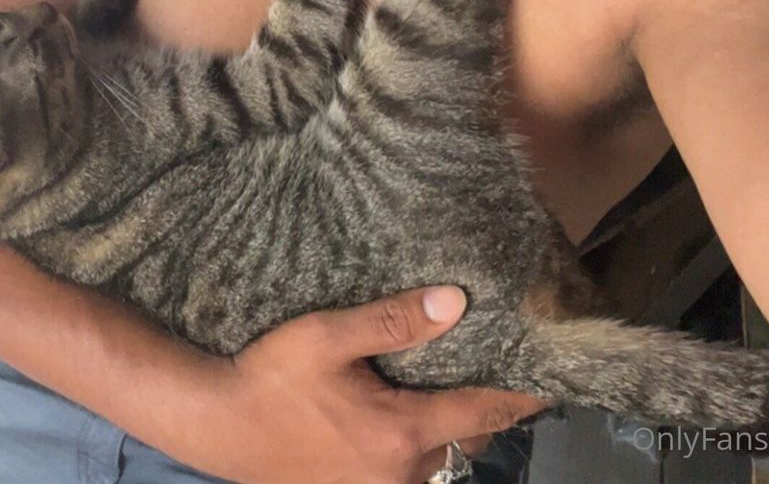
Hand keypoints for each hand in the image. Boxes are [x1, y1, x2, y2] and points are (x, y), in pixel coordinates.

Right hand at [187, 286, 548, 483]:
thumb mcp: (326, 338)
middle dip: (488, 407)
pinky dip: (425, 442)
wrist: (215, 425)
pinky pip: (413, 468)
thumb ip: (392, 321)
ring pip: (443, 458)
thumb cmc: (268, 378)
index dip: (524, 393)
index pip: (486, 411)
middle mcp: (401, 471)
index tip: (553, 371)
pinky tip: (411, 414)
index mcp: (402, 432)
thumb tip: (455, 301)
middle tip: (497, 364)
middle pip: (471, 439)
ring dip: (455, 427)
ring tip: (458, 385)